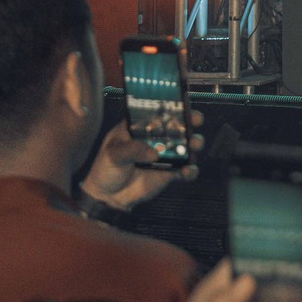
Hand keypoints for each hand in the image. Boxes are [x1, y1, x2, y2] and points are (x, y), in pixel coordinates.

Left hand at [81, 109, 203, 210]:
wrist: (108, 197)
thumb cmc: (106, 169)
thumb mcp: (114, 155)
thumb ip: (132, 150)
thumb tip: (154, 153)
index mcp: (140, 128)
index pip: (158, 113)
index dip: (172, 106)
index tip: (182, 104)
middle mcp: (156, 139)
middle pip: (178, 126)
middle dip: (191, 120)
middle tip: (195, 120)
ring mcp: (165, 155)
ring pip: (186, 146)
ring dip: (194, 143)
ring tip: (193, 146)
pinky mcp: (170, 172)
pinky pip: (186, 169)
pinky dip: (190, 170)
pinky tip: (187, 171)